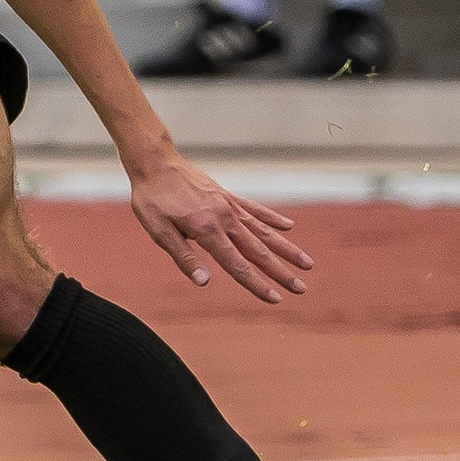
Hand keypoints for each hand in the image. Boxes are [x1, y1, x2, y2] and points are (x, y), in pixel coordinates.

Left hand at [127, 150, 311, 301]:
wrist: (154, 162)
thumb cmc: (152, 199)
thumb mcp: (159, 231)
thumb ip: (183, 257)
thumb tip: (204, 283)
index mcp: (207, 230)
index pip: (237, 264)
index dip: (256, 284)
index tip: (275, 299)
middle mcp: (224, 218)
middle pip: (258, 251)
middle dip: (281, 272)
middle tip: (302, 289)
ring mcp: (229, 205)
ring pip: (264, 231)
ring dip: (286, 248)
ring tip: (307, 263)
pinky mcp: (227, 195)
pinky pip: (255, 209)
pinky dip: (272, 218)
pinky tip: (288, 226)